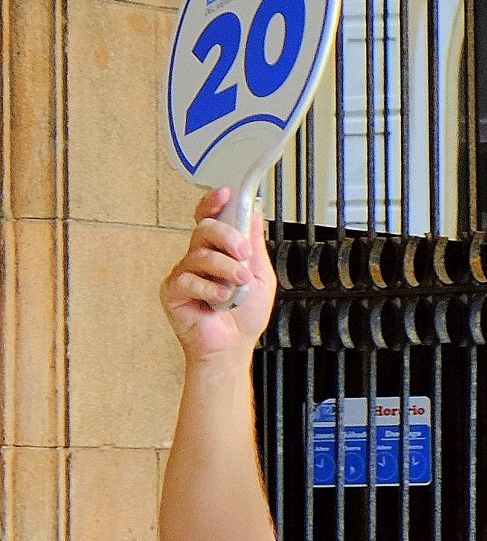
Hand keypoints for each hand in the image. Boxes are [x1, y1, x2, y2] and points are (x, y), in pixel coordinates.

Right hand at [159, 187, 275, 361]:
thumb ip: (255, 246)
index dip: (214, 203)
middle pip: (204, 229)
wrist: (233, 347)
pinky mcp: (172, 291)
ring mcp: (183, 273)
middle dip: (226, 236)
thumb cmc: (243, 315)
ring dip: (225, 268)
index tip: (225, 193)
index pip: (210, 218)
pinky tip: (221, 299)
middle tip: (243, 253)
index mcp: (217, 251)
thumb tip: (254, 213)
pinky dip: (209, 288)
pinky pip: (188, 280)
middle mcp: (198, 257)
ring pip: (200, 254)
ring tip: (239, 285)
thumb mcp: (260, 277)